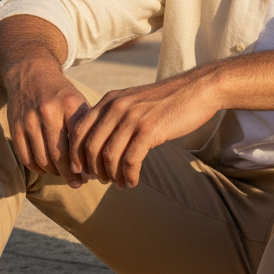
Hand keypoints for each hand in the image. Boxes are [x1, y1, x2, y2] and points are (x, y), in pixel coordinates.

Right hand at [5, 62, 89, 187]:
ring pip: (42, 160)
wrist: (30, 72)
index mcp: (70, 104)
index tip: (90, 174)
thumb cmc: (61, 94)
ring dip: (54, 173)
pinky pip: (27, 158)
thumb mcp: (78, 102)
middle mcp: (48, 111)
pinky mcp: (16, 126)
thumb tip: (93, 164)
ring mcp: (29, 120)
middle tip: (78, 183)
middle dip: (70, 174)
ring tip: (64, 175)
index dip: (84, 163)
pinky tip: (47, 168)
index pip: (79, 142)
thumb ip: (86, 128)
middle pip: (59, 155)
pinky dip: (38, 168)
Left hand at [68, 71, 218, 188]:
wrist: (198, 89)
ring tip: (119, 184)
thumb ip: (116, 116)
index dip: (75, 153)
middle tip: (101, 180)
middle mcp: (116, 107)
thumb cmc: (168, 100)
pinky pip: (130, 160)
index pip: (79, 129)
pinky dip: (128, 175)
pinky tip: (132, 182)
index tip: (80, 170)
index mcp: (109, 100)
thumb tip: (101, 144)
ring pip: (109, 156)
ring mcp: (132, 118)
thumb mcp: (135, 101)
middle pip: (90, 146)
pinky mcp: (149, 129)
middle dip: (93, 169)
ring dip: (112, 175)